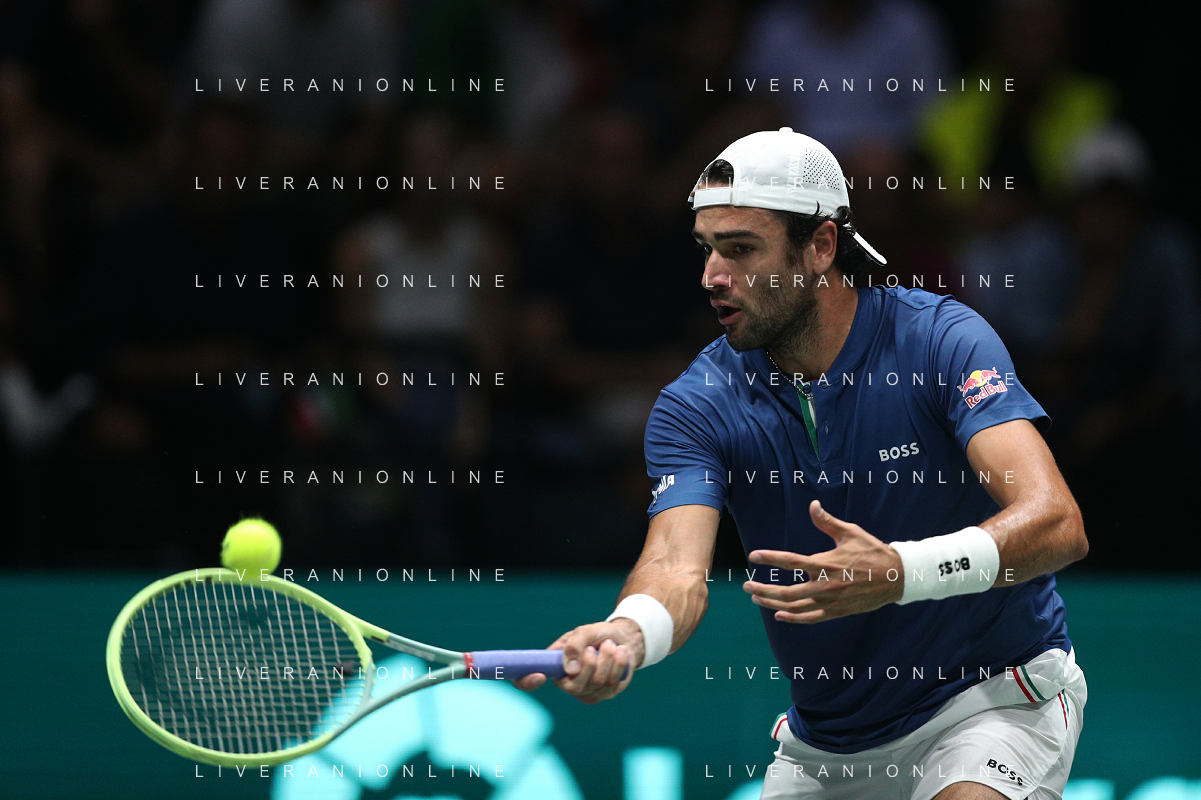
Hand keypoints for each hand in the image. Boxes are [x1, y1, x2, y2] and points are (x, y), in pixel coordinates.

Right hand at [514, 619, 641, 703]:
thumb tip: (570, 669)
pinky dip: (618, 665)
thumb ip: (574, 645)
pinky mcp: (604, 694)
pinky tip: (620, 653)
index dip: (526, 682)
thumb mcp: (584, 632)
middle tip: (597, 646)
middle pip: (575, 686)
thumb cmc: (597, 635)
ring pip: (597, 683)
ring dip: (607, 659)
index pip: (526, 680)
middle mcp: (566, 682)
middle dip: (591, 663)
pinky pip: (611, 685)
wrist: (622, 639)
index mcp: (553, 666)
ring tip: (610, 645)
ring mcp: (586, 691)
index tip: (539, 676)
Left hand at [743, 500, 902, 622]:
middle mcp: (827, 585)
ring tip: (757, 598)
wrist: (898, 577)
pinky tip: (779, 616)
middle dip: (764, 589)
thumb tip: (813, 505)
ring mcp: (832, 601)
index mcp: (827, 563)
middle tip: (746, 586)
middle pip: (787, 592)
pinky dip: (793, 619)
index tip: (752, 556)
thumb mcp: (850, 532)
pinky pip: (811, 619)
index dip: (770, 558)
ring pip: (796, 607)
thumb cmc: (872, 551)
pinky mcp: (838, 611)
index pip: (791, 561)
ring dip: (773, 604)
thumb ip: (827, 522)